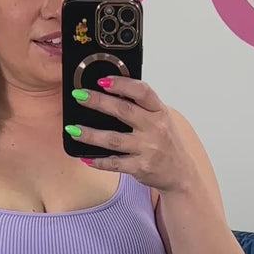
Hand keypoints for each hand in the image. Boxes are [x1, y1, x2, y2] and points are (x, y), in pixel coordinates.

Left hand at [69, 77, 195, 192]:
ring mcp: (148, 149)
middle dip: (98, 102)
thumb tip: (110, 90)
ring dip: (90, 134)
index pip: (142, 91)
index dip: (122, 84)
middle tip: (79, 95)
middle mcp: (155, 128)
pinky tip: (85, 157)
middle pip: (123, 111)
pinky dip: (98, 161)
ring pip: (113, 139)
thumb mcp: (160, 118)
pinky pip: (114, 163)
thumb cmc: (165, 141)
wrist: (180, 173)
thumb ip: (141, 106)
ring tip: (73, 129)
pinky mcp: (141, 167)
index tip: (103, 80)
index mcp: (159, 111)